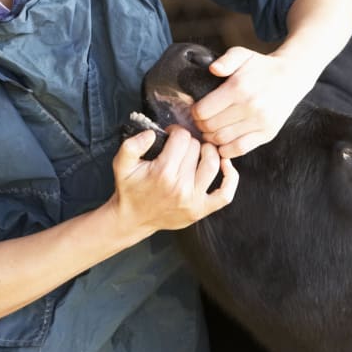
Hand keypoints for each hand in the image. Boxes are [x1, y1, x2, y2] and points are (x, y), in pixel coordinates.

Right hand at [111, 126, 237, 231]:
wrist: (133, 219)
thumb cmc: (130, 189)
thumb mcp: (121, 164)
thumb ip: (131, 145)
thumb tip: (152, 134)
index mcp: (162, 173)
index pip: (182, 138)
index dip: (176, 132)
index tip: (171, 136)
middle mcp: (179, 186)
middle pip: (197, 148)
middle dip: (189, 142)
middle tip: (180, 146)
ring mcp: (193, 200)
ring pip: (213, 164)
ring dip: (209, 152)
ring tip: (200, 150)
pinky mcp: (201, 210)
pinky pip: (225, 194)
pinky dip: (230, 178)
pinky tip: (225, 165)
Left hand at [192, 46, 312, 157]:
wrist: (290, 78)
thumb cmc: (261, 67)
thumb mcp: (243, 54)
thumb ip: (225, 60)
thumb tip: (213, 69)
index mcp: (239, 87)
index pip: (203, 111)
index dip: (195, 112)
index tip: (197, 109)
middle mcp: (250, 106)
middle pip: (210, 127)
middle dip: (201, 125)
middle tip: (202, 121)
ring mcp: (260, 122)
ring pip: (222, 140)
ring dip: (211, 138)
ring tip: (211, 130)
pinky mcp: (267, 133)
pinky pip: (239, 149)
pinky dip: (226, 149)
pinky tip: (224, 141)